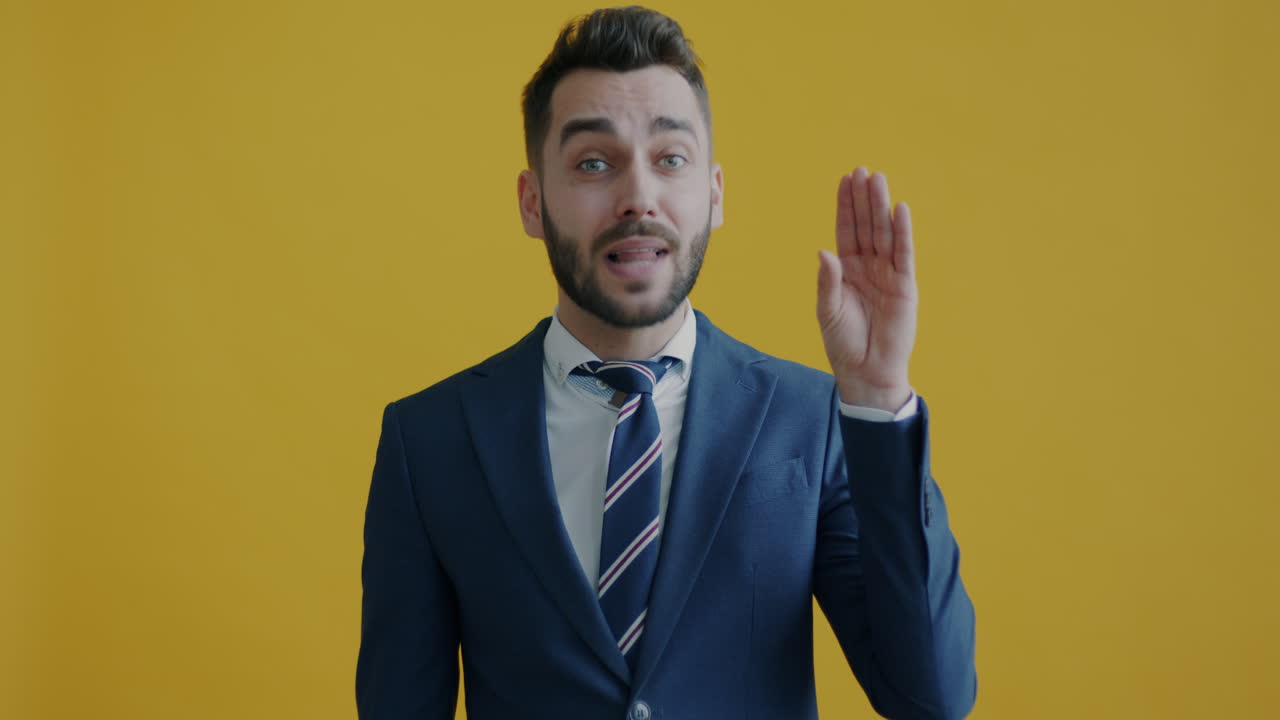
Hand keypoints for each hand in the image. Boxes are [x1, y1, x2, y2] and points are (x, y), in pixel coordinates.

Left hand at [816, 167, 917, 411]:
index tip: (845, 180)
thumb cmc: (844, 343)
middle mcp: (868, 267)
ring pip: (884, 233)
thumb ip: (828, 281)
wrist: (866, 371)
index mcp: (846, 270)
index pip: (846, 230)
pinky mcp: (905, 286)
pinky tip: (900, 210)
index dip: (846, 206)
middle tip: (862, 170)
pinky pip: (903, 254)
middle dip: (863, 198)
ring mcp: (888, 274)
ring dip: (881, 207)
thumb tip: (824, 251)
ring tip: (878, 180)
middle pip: (866, 225)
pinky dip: (902, 232)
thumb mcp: (828, 310)